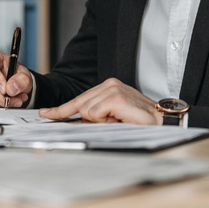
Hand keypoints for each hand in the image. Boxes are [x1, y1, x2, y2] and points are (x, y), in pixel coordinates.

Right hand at [0, 49, 32, 107]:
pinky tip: (5, 100)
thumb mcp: (25, 75)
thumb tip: (10, 88)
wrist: (15, 82)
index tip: (6, 89)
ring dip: (2, 102)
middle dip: (2, 97)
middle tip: (16, 100)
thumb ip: (22, 80)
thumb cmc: (17, 74)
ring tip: (15, 99)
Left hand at [39, 78, 161, 124]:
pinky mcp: (115, 96)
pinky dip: (106, 121)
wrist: (163, 123)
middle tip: (114, 121)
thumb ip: (95, 117)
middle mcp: (108, 84)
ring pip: (87, 111)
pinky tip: (120, 119)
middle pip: (80, 105)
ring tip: (120, 121)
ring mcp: (111, 88)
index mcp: (107, 87)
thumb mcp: (113, 119)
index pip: (79, 99)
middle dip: (91, 119)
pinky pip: (95, 113)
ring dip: (102, 121)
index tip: (45, 114)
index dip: (61, 109)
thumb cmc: (140, 123)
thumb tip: (74, 122)